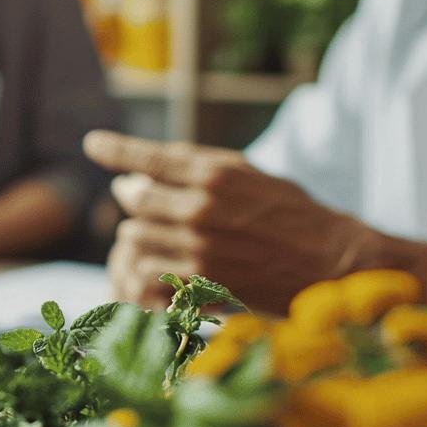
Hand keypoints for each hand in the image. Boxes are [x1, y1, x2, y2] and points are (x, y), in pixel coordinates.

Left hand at [84, 130, 426, 312]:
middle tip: (142, 201)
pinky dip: (147, 270)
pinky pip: (147, 273)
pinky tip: (161, 267)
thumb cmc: (294, 214)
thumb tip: (153, 165)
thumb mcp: (252, 175)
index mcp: (215, 172)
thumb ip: (203, 167)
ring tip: (161, 238)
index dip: (115, 149)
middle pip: (133, 198)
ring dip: (140, 236)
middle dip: (133, 198)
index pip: (149, 156)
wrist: (333, 262)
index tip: (93, 144)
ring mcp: (197, 246)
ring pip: (134, 236)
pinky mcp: (199, 282)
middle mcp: (201, 206)